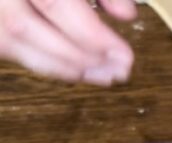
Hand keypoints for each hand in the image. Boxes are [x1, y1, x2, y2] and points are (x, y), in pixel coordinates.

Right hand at [0, 0, 135, 84]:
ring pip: (9, 41)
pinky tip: (73, 69)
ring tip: (101, 74)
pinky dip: (40, 61)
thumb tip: (127, 15)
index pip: (54, 2)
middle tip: (117, 71)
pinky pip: (4, 44)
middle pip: (26, 27)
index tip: (125, 56)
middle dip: (77, 56)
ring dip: (59, 66)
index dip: (91, 35)